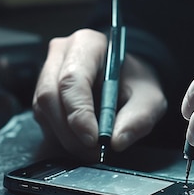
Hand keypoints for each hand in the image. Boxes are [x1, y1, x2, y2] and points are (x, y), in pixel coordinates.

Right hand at [33, 29, 166, 160]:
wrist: (129, 81)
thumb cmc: (136, 83)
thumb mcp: (150, 99)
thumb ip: (139, 119)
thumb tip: (116, 141)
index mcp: (88, 44)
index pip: (72, 79)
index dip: (79, 112)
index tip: (93, 139)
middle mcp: (62, 54)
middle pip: (50, 96)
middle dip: (70, 131)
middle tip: (93, 150)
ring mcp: (47, 73)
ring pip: (43, 111)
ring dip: (65, 137)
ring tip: (91, 149)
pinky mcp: (43, 95)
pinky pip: (43, 120)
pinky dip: (61, 137)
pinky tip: (81, 142)